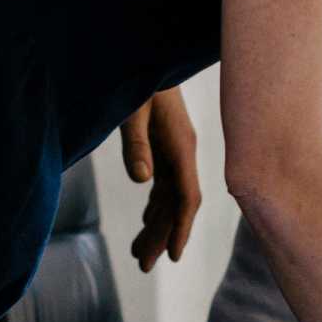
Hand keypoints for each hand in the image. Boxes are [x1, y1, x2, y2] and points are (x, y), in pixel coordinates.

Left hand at [120, 86, 201, 271]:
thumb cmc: (141, 82)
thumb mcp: (134, 111)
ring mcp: (175, 149)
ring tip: (137, 252)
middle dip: (162, 235)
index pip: (187, 196)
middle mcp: (183, 152)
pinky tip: (145, 220)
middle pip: (178, 203)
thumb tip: (142, 182)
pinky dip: (155, 205)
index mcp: (181, 147)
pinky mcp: (166, 146)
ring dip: (156, 224)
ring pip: (170, 196)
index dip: (181, 227)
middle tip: (142, 265)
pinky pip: (164, 184)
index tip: (172, 256)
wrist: (150, 55)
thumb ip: (137, 145)